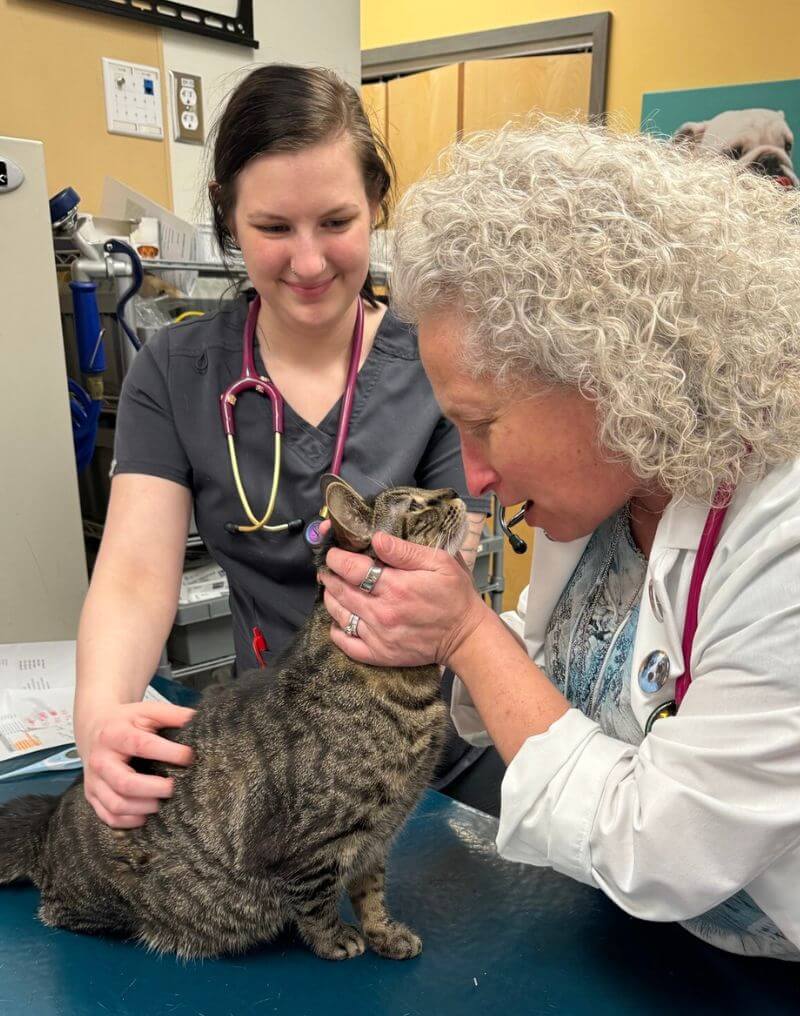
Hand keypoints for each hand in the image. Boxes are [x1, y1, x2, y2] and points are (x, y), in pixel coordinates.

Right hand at [76, 701, 195, 828]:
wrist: (94, 728)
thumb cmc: (126, 722)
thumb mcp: (147, 711)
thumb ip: (173, 714)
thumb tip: (200, 720)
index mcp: (114, 734)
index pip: (141, 745)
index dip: (167, 752)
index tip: (189, 757)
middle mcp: (100, 759)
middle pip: (124, 782)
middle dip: (154, 789)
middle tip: (174, 788)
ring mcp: (93, 780)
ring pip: (116, 804)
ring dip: (143, 808)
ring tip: (161, 803)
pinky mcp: (91, 796)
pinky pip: (108, 817)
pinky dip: (129, 821)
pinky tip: (145, 815)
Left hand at [319, 530, 491, 666]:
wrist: (466, 637)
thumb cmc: (455, 596)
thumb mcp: (440, 563)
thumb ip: (405, 551)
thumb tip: (377, 538)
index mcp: (395, 587)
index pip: (350, 568)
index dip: (336, 557)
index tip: (334, 552)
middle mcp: (382, 612)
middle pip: (339, 590)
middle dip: (330, 575)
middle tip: (330, 567)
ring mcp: (378, 636)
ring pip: (338, 614)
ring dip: (331, 598)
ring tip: (334, 587)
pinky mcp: (379, 654)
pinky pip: (345, 643)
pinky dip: (337, 630)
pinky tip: (340, 618)